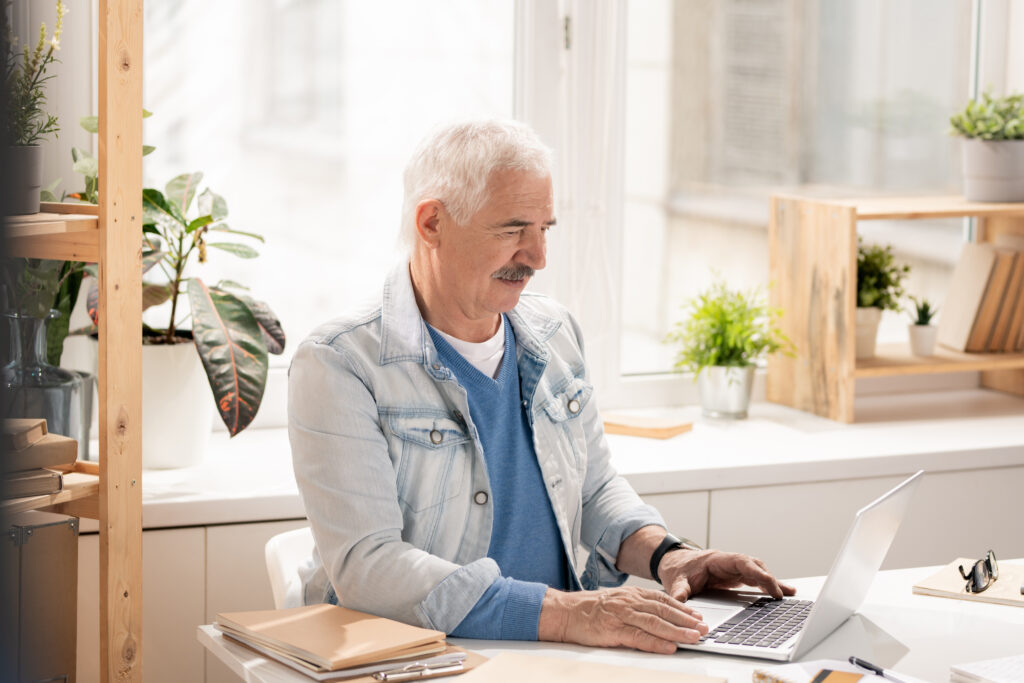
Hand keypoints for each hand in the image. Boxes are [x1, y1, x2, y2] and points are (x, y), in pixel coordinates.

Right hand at [537, 586, 708, 653]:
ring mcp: (621, 615)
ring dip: (677, 631)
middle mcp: (629, 602)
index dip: (683, 608)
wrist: (565, 612)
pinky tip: (669, 646)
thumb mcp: (618, 602)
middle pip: (664, 611)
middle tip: (704, 627)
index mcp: (632, 594)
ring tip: (693, 637)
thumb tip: (661, 616)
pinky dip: (656, 642)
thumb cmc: (591, 610)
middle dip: (686, 620)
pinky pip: (638, 637)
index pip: (663, 600)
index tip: (698, 616)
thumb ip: (638, 607)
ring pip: (655, 623)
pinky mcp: (613, 630)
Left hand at [659, 549, 796, 601]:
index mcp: (717, 559)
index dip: (757, 572)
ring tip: (789, 594)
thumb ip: (679, 591)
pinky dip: (767, 585)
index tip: (769, 584)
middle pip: (754, 566)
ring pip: (757, 572)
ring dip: (771, 582)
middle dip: (769, 579)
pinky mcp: (734, 577)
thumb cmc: (677, 568)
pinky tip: (780, 593)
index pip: (742, 562)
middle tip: (781, 595)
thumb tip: (679, 602)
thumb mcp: (675, 580)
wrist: (673, 562)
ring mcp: (733, 569)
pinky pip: (754, 579)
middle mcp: (728, 562)